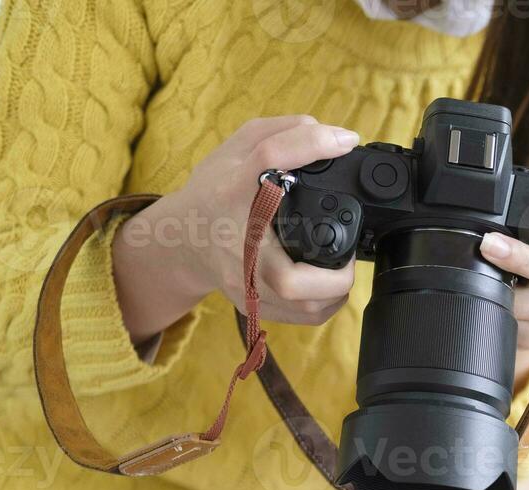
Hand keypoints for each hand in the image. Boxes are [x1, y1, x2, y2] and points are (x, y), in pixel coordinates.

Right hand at [113, 116, 360, 344]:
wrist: (181, 237)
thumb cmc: (214, 193)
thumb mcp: (237, 150)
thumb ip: (281, 133)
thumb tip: (332, 135)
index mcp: (232, 190)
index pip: (269, 158)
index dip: (311, 145)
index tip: (344, 141)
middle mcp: (236, 240)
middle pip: (290, 278)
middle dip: (334, 273)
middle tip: (348, 248)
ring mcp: (243, 280)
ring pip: (302, 306)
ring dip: (335, 290)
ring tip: (341, 266)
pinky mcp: (251, 304)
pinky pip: (301, 316)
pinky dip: (324, 304)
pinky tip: (327, 284)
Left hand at [478, 196, 528, 388]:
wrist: (521, 320)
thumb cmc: (519, 274)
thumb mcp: (520, 247)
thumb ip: (513, 231)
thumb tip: (483, 225)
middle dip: (518, 255)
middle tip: (490, 244)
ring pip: (523, 299)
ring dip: (497, 293)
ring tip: (485, 287)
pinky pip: (513, 322)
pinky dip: (499, 315)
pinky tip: (499, 311)